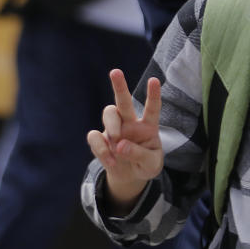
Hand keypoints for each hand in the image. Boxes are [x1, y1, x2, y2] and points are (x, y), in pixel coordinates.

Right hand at [87, 69, 163, 208]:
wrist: (130, 177)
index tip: (154, 80)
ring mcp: (114, 130)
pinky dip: (101, 150)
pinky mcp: (101, 140)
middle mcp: (130, 123)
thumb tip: (120, 145)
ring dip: (112, 126)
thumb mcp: (151, 164)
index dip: (153, 94)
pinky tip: (112, 161)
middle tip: (115, 72)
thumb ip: (140, 154)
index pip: (152, 108)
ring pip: (108, 113)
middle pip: (123, 101)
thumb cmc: (146, 165)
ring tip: (117, 143)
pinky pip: (95, 137)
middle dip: (119, 86)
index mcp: (148, 126)